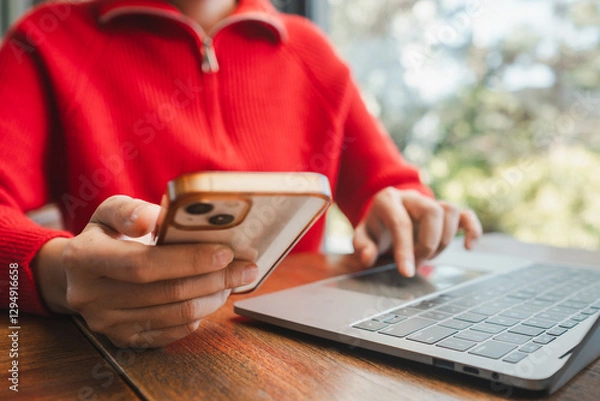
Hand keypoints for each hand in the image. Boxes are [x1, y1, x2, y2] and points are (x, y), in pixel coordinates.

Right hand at [33, 196, 258, 347]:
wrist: (78, 274)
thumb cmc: (106, 235)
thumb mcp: (111, 212)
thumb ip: (132, 210)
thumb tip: (160, 217)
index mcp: (85, 259)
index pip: (143, 264)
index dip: (188, 260)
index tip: (225, 252)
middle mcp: (90, 296)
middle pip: (165, 292)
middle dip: (214, 279)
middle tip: (246, 267)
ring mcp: (106, 323)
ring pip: (173, 315)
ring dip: (213, 297)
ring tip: (235, 280)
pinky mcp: (122, 339)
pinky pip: (170, 332)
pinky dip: (199, 314)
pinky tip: (213, 296)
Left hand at [353, 187, 481, 276]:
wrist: (386, 218)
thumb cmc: (376, 230)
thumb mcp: (362, 238)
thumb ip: (362, 247)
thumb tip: (368, 257)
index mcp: (388, 200)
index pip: (401, 223)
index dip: (405, 250)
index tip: (407, 273)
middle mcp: (412, 197)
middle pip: (432, 212)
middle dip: (427, 244)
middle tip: (417, 263)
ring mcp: (431, 202)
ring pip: (450, 211)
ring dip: (443, 241)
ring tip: (428, 256)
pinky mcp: (445, 212)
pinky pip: (466, 214)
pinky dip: (471, 229)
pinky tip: (467, 246)